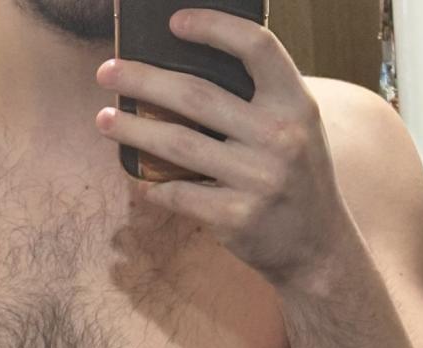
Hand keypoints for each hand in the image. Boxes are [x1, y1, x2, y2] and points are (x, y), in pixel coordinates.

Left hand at [94, 9, 352, 289]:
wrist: (318, 249)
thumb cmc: (297, 180)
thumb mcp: (296, 130)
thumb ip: (259, 101)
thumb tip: (186, 72)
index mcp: (296, 104)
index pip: (256, 47)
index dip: (214, 27)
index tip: (174, 23)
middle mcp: (279, 137)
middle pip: (196, 95)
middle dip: (143, 80)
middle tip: (106, 71)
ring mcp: (257, 180)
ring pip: (177, 144)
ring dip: (132, 129)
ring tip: (104, 120)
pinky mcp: (236, 218)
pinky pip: (179, 194)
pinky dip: (154, 186)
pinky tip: (140, 181)